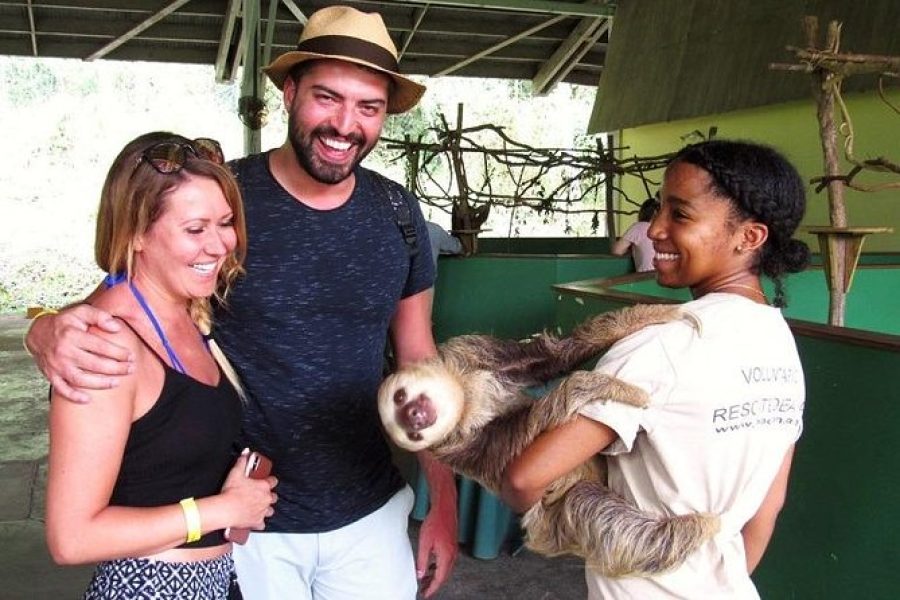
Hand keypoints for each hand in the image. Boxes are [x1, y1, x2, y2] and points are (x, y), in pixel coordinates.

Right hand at [27, 305, 134, 402]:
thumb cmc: (64, 323)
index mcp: (72, 335)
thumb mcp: (81, 312)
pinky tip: (88, 399)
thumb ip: (99, 316)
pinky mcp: (51, 375)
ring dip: (100, 384)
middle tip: (130, 369)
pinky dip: (73, 396)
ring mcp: (57, 366)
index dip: (118, 353)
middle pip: (94, 364)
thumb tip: (116, 327)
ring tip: (116, 382)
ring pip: (80, 379)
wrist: (38, 333)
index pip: (100, 346)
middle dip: (115, 368)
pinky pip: (62, 389)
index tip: (130, 356)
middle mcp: (64, 352)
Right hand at [219, 453, 277, 530]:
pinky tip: (253, 520)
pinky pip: (262, 524)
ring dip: (265, 509)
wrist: (226, 510)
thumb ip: (242, 462)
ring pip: (270, 510)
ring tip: (258, 507)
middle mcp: (266, 499)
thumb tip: (245, 454)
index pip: (273, 481)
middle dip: (268, 496)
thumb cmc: (231, 492)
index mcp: (264, 486)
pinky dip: (258, 522)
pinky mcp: (257, 522)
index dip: (270, 480)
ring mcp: (262, 511)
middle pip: (274, 497)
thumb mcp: (236, 473)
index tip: (267, 480)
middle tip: (260, 495)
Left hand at [415, 455, 457, 597]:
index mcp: (446, 556)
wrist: (445, 508)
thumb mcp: (425, 543)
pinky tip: (431, 566)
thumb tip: (420, 574)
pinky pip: (447, 561)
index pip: (440, 578)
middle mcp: (452, 555)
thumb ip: (422, 560)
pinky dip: (439, 567)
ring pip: (446, 569)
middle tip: (424, 590)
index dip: (432, 588)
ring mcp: (453, 550)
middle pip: (444, 576)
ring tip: (425, 580)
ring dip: (436, 576)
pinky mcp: (452, 545)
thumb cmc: (435, 522)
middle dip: (434, 584)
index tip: (425, 594)